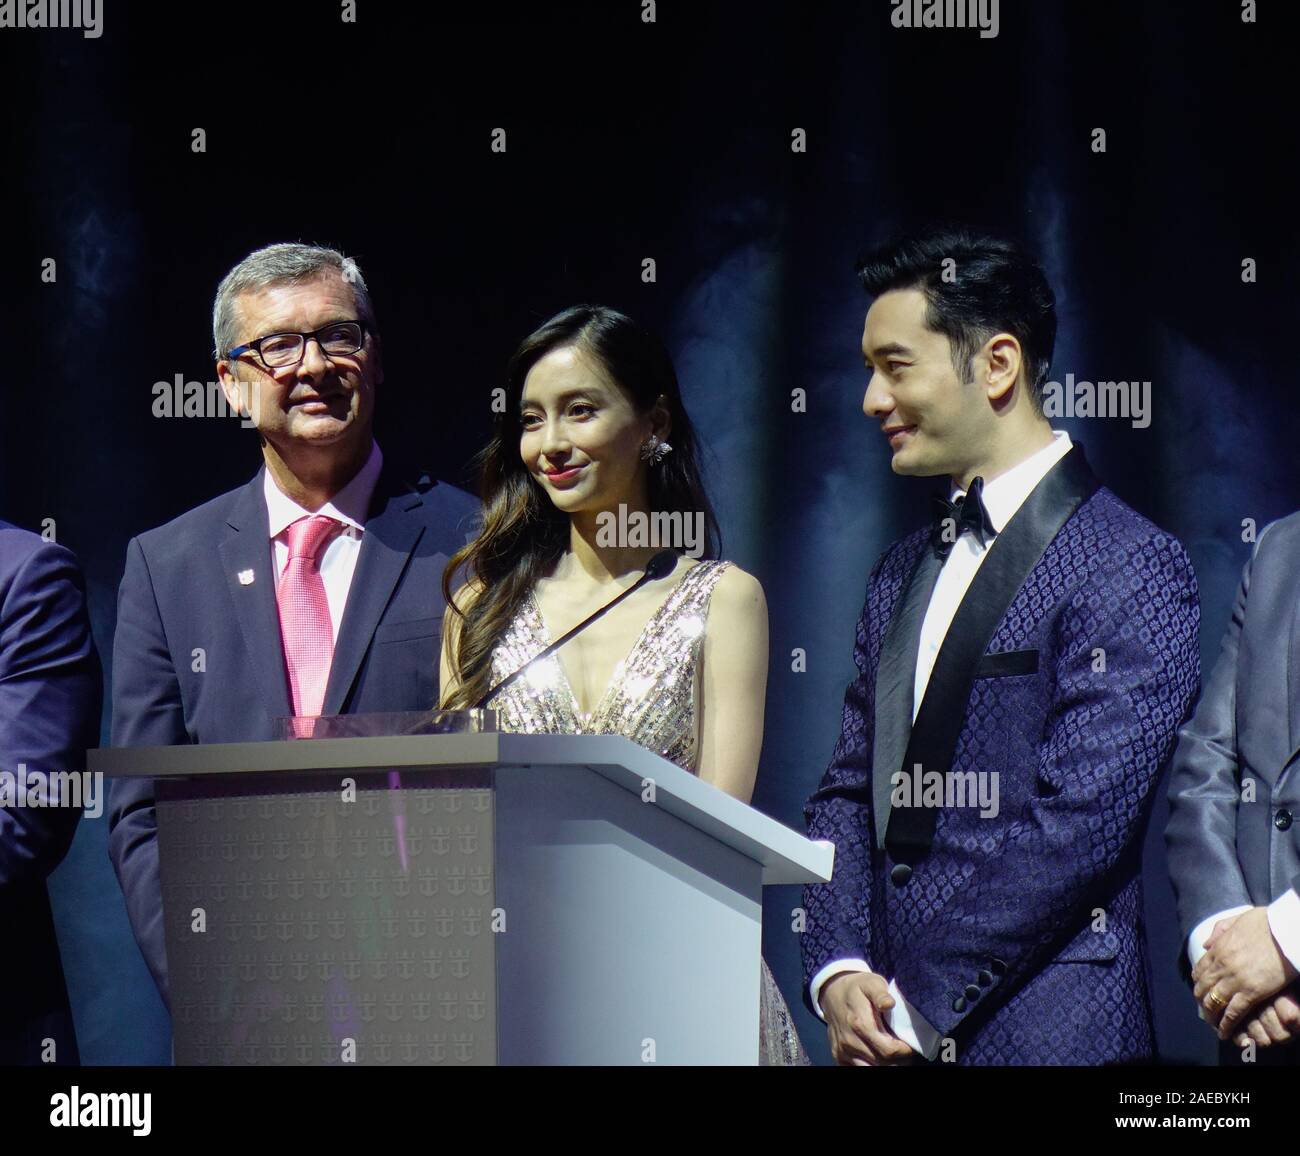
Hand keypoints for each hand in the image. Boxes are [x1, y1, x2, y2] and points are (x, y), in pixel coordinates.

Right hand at [821, 970, 915, 1066]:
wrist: (833, 991)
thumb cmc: (858, 988)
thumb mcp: (871, 983)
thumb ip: (880, 994)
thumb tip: (890, 1003)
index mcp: (860, 1024)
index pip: (889, 1051)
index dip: (904, 1051)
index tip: (910, 1044)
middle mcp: (849, 1041)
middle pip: (883, 1063)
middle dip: (898, 1059)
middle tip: (903, 1049)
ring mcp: (842, 1051)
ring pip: (871, 1070)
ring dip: (885, 1064)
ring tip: (891, 1052)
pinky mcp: (838, 1056)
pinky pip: (857, 1070)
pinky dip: (871, 1065)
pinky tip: (877, 1055)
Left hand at [1193, 907, 1299, 1038]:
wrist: (1285, 931)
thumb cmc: (1267, 923)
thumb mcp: (1237, 920)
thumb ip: (1219, 931)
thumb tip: (1206, 945)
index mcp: (1219, 948)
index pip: (1200, 969)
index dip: (1198, 982)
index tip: (1200, 990)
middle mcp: (1222, 965)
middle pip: (1203, 987)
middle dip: (1201, 1000)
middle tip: (1205, 1010)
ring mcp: (1235, 979)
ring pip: (1214, 1001)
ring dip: (1211, 1015)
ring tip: (1213, 1024)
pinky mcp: (1252, 992)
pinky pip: (1234, 1011)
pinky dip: (1227, 1023)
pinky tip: (1224, 1031)